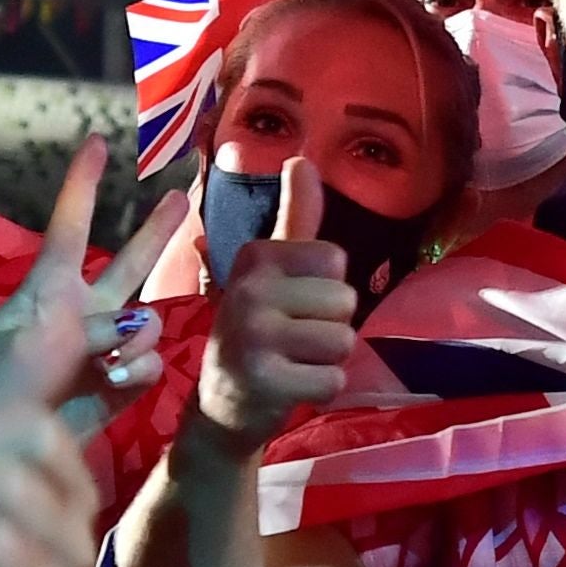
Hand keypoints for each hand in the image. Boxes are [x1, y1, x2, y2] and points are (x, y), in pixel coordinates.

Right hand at [197, 154, 359, 451]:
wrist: (221, 406)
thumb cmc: (257, 331)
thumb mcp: (270, 272)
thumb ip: (295, 218)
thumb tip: (303, 160)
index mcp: (255, 256)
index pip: (336, 260)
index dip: (326, 289)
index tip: (291, 304)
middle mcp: (249, 289)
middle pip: (345, 301)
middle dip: (330, 327)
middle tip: (292, 341)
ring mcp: (254, 336)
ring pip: (343, 341)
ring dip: (327, 360)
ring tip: (292, 362)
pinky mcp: (265, 381)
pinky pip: (334, 381)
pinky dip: (321, 390)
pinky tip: (290, 388)